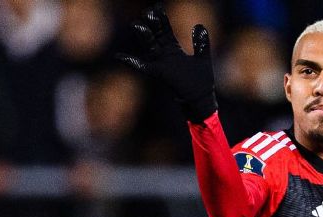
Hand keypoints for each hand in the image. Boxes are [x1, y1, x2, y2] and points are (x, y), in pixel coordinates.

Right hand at [116, 4, 215, 122]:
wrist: (201, 101)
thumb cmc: (201, 83)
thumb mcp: (203, 59)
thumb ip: (200, 43)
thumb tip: (199, 25)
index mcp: (174, 51)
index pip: (165, 31)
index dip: (161, 19)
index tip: (157, 6)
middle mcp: (165, 56)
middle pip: (155, 36)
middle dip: (151, 24)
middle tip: (146, 11)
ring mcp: (161, 65)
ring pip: (150, 48)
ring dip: (143, 37)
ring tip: (136, 25)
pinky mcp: (160, 75)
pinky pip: (143, 67)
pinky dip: (132, 62)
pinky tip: (119, 56)